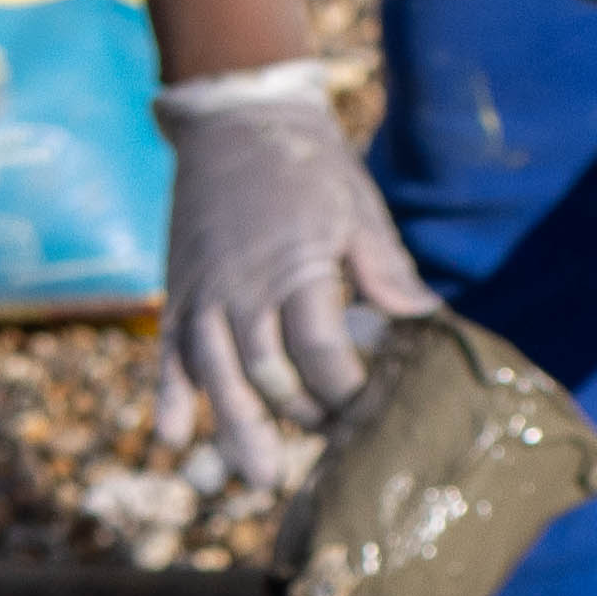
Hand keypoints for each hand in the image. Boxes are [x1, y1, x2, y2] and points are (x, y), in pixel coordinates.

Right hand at [163, 73, 427, 497]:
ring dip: (236, 429)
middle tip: (329, 447)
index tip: (369, 415)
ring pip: (216, 375)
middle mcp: (245, 289)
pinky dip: (168, 397)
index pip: (322, 353)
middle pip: (270, 375)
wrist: (236, 117)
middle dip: (302, 418)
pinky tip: (173, 440)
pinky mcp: (179, 292)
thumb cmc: (309, 165)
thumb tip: (428, 320)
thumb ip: (386, 269)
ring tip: (260, 478)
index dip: (346, 392)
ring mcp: (206, 293)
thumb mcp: (358, 209)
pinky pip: (169, 353)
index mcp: (299, 269)